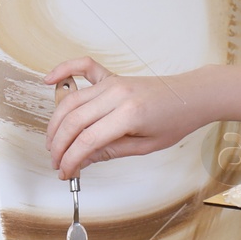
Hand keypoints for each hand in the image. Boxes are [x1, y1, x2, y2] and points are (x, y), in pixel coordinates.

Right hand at [43, 57, 203, 178]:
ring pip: (71, 101)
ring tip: (53, 143)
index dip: (71, 160)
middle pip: (74, 121)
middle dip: (59, 145)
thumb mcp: (145, 146)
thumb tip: (80, 160)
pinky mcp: (112, 76)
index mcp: (129, 114)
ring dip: (56, 123)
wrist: (191, 96)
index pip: (87, 140)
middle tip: (57, 163)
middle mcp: (117, 94)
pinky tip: (49, 81)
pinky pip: (83, 67)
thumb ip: (109, 152)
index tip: (65, 172)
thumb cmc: (175, 120)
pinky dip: (64, 70)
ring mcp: (113, 82)